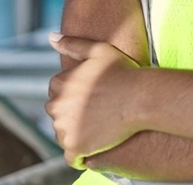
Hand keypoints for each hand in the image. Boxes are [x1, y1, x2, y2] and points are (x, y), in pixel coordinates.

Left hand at [46, 33, 143, 166]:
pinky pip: (72, 155)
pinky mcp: (76, 146)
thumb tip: (50, 37)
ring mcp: (65, 127)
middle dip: (71, 112)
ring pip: (64, 132)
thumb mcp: (99, 50)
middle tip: (97, 111)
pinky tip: (96, 144)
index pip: (56, 91)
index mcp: (59, 84)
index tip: (92, 94)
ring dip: (76, 131)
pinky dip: (81, 152)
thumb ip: (73, 44)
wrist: (142, 98)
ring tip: (100, 125)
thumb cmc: (124, 72)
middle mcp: (57, 106)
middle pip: (58, 112)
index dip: (74, 92)